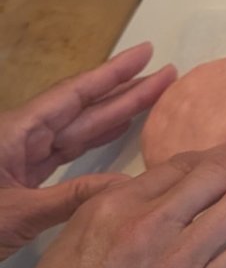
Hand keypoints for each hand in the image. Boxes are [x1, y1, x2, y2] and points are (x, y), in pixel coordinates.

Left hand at [0, 43, 175, 259]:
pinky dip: (94, 147)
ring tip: (154, 99)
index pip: (73, 95)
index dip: (112, 74)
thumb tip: (129, 188)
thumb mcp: (14, 214)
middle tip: (168, 74)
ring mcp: (18, 163)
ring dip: (114, 117)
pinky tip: (118, 139)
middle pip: (80, 110)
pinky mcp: (18, 186)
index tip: (146, 53)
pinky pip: (65, 159)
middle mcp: (19, 142)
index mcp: (14, 134)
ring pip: (75, 133)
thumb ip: (71, 199)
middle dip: (124, 93)